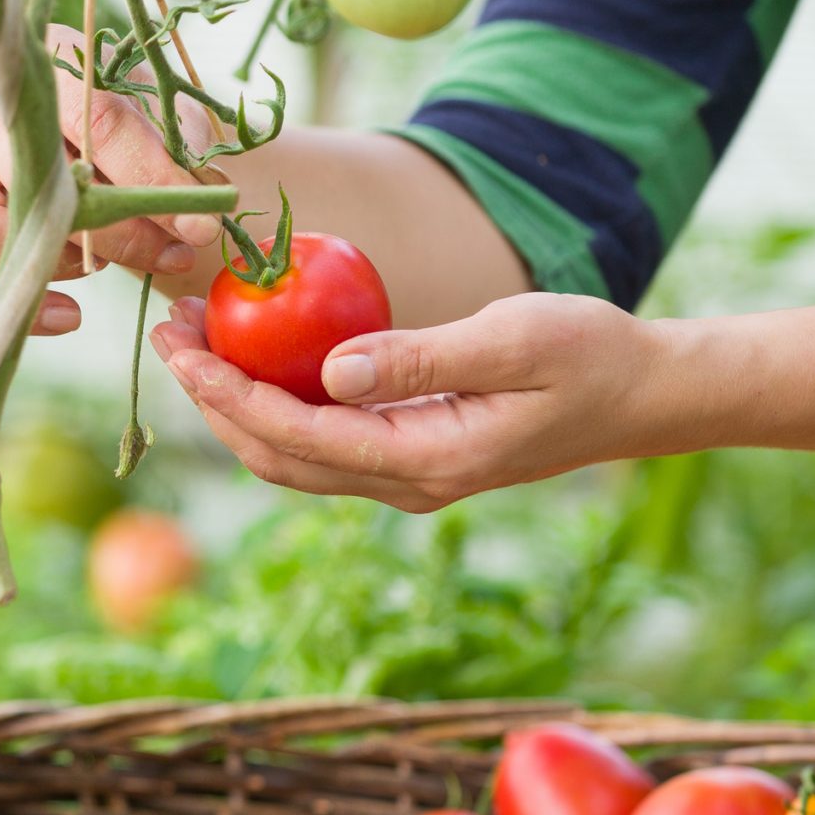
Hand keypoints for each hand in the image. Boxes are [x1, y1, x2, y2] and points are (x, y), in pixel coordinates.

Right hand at [0, 27, 227, 334]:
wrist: (95, 151)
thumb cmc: (134, 135)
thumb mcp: (169, 125)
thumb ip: (184, 154)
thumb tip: (197, 210)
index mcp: (44, 67)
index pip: (94, 119)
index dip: (151, 177)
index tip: (202, 224)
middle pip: (28, 177)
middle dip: (112, 230)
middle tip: (171, 254)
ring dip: (52, 260)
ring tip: (105, 266)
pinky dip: (10, 306)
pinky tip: (68, 315)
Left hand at [149, 291, 679, 511]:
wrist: (647, 393)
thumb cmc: (591, 354)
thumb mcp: (512, 339)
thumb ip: (421, 358)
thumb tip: (331, 370)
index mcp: (427, 461)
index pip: (297, 435)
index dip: (228, 393)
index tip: (180, 345)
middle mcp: (407, 483)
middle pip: (276, 456)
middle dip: (211, 400)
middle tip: (167, 331)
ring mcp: (407, 476)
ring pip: (292, 454)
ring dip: (235, 402)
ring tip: (194, 336)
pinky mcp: (412, 454)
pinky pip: (323, 439)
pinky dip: (275, 401)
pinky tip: (255, 350)